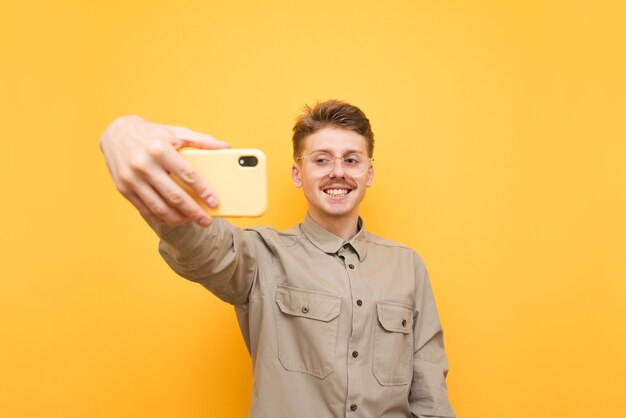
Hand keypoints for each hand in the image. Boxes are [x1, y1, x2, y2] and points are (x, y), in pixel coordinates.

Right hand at [99, 115, 229, 226]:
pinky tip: (174, 218)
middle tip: (206, 221)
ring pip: (159, 207)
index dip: (203, 191)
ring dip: (178, 219)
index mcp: (160, 149)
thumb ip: (201, 140)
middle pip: (174, 196)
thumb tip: (226, 147)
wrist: (116, 133)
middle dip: (193, 212)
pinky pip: (145, 210)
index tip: (214, 203)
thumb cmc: (152, 135)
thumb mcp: (176, 132)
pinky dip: (161, 218)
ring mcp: (131, 179)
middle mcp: (144, 164)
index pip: (187, 174)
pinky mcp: (123, 189)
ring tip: (191, 221)